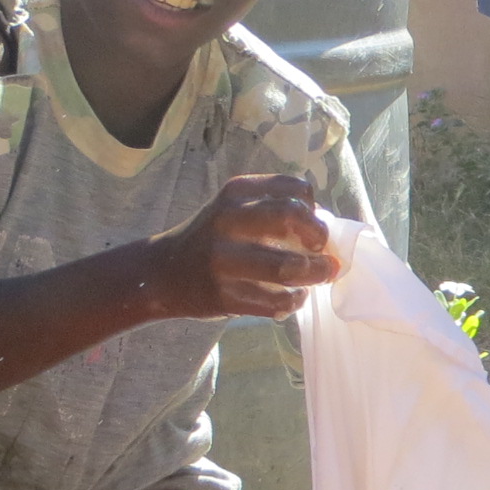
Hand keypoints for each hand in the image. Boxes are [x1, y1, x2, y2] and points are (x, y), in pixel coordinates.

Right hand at [148, 175, 338, 319]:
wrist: (162, 273)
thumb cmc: (212, 239)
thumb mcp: (234, 210)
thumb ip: (272, 210)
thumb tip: (327, 226)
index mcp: (236, 193)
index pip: (294, 188)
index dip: (314, 207)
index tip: (313, 222)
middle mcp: (228, 220)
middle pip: (292, 217)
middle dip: (319, 236)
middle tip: (323, 251)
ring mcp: (223, 259)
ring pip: (288, 266)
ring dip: (314, 274)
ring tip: (319, 277)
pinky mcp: (224, 295)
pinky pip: (275, 301)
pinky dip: (294, 301)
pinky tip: (294, 297)